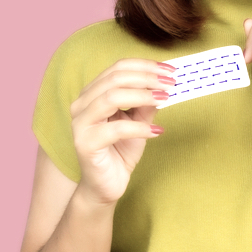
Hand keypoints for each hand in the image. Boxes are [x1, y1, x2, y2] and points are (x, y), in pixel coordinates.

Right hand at [69, 59, 174, 205]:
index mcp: (92, 93)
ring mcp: (80, 123)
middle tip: (171, 83)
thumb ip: (147, 103)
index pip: (118, 68)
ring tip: (165, 100)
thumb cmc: (120, 150)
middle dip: (147, 78)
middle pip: (115, 79)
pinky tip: (156, 132)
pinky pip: (116, 129)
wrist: (106, 185)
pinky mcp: (86, 143)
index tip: (170, 70)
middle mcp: (82, 104)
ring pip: (111, 98)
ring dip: (143, 96)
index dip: (145, 66)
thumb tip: (164, 84)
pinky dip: (139, 128)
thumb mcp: (139, 121)